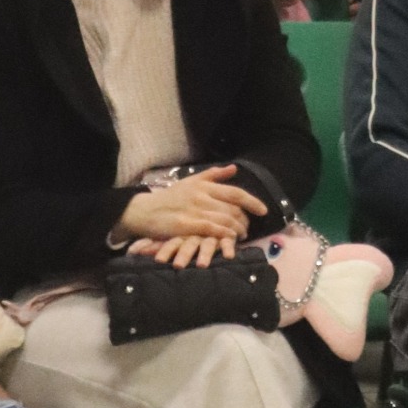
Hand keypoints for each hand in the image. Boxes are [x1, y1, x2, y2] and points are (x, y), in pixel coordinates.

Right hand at [117, 167, 266, 257]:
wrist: (144, 210)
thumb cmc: (170, 197)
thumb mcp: (191, 181)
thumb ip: (213, 175)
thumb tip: (234, 168)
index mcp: (204, 186)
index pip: (235, 193)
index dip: (252, 202)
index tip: (263, 211)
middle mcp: (201, 196)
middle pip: (232, 209)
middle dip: (244, 220)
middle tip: (247, 228)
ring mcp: (193, 211)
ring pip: (224, 220)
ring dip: (236, 230)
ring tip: (240, 235)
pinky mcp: (185, 225)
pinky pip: (211, 230)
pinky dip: (224, 234)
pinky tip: (229, 239)